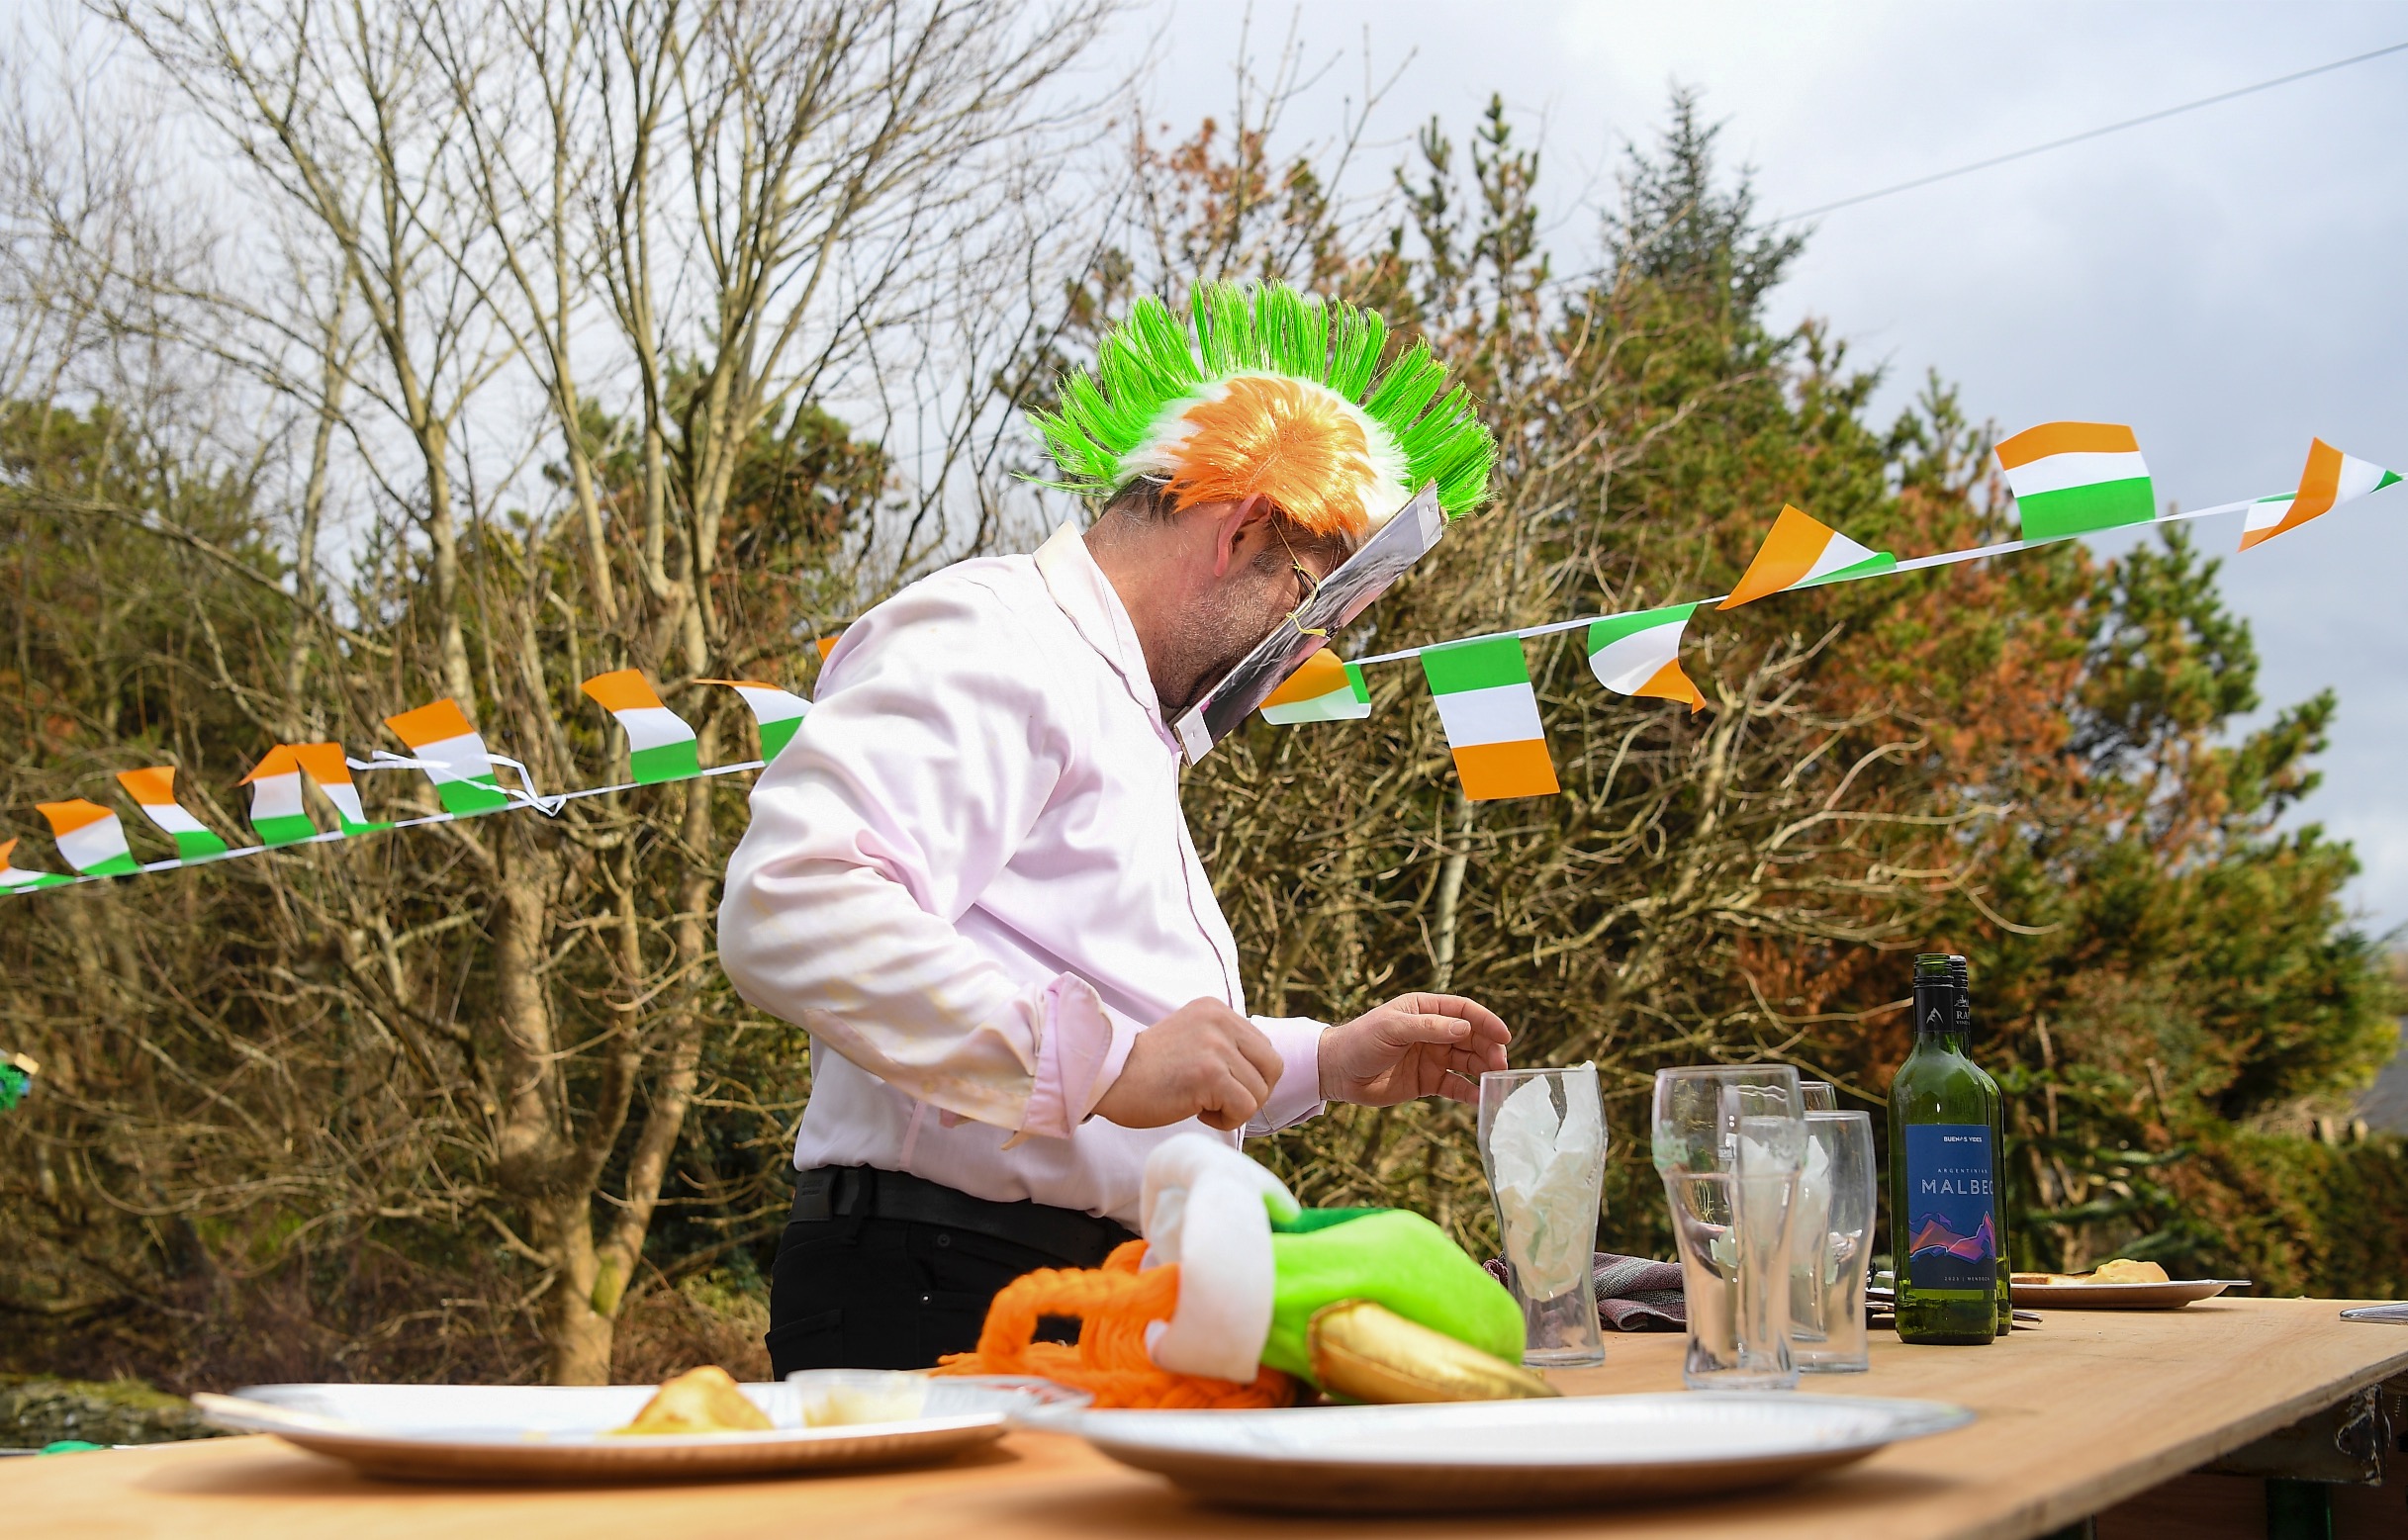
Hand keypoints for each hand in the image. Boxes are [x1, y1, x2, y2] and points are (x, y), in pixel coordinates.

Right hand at [1092, 998, 1285, 1131]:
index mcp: (1217, 1010)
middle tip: (1219, 1101)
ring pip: (1260, 1092)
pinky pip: (1245, 1108)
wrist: (1107, 1078)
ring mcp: (1216, 1046)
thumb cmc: (1148, 1070)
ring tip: (1200, 1104)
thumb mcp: (1193, 1039)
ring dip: (1234, 1109)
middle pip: (1272, 1068)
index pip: (1264, 1049)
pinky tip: (1198, 1113)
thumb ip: (1225, 1045)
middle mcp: (1220, 1021)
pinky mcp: (1210, 1073)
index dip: (1249, 1077)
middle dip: (1252, 1093)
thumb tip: (1265, 1073)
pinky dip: (1226, 1120)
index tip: (1218, 1087)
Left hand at [1318, 993, 1510, 1105]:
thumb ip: (1430, 1027)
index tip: (1504, 1036)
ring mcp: (1432, 1057)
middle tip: (1499, 1064)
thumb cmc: (1361, 1041)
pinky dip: (1469, 1092)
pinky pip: (1455, 1086)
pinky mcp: (1428, 1082)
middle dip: (1489, 1048)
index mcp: (1425, 1009)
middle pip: (1472, 1037)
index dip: (1486, 1022)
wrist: (1337, 1072)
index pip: (1464, 1011)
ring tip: (1494, 1080)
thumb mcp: (1393, 1028)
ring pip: (1468, 1061)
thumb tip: (1466, 1028)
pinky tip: (1479, 1099)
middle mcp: (1433, 1032)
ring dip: (1483, 1069)